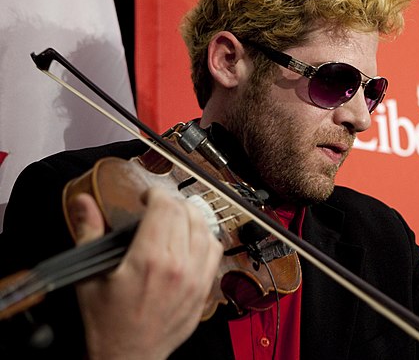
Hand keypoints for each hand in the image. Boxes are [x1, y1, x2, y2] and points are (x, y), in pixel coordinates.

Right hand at [68, 188, 222, 359]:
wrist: (128, 356)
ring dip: (191, 216)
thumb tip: (84, 203)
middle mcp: (178, 266)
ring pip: (205, 228)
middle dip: (171, 202)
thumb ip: (90, 232)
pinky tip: (192, 238)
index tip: (147, 196)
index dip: (156, 194)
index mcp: (150, 259)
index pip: (165, 207)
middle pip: (186, 213)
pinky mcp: (204, 289)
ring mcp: (195, 278)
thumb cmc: (109, 323)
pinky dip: (206, 237)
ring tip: (175, 219)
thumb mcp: (91, 276)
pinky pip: (215, 251)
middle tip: (157, 207)